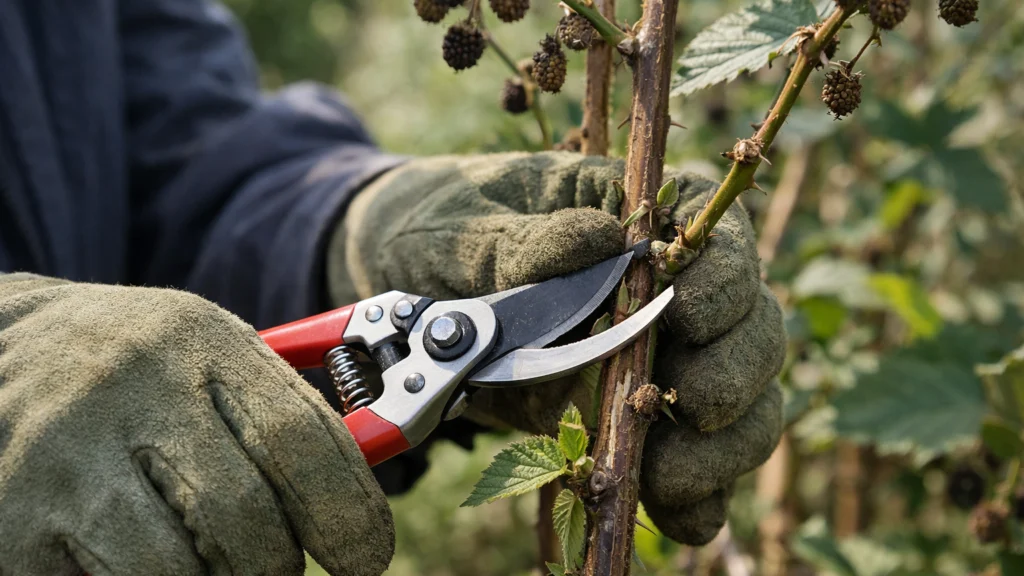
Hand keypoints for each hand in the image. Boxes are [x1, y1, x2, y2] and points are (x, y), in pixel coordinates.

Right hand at [0, 275, 392, 575]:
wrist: (6, 347)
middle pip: (242, 516)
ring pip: (177, 570)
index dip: (347, 511)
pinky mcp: (15, 521)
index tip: (366, 555)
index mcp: (198, 342)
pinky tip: (137, 554)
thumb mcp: (215, 360)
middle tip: (277, 565)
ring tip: (210, 560)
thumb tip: (355, 505)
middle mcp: (128, 389)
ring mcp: (62, 456)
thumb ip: (285, 419)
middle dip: (278, 563)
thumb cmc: (137, 367)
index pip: (299, 438)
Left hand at [330, 151, 785, 544]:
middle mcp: (659, 291)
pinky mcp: (625, 419)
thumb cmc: (436, 232)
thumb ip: (526, 241)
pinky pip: (685, 459)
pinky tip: (678, 514)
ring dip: (721, 446)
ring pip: (735, 402)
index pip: (714, 234)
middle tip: (697, 404)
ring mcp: (650, 359)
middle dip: (732, 371)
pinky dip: (694, 495)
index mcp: (632, 217)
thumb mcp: (463, 228)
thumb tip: (600, 239)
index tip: (690, 310)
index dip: (724, 274)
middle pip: (748, 326)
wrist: (391, 288)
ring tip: (673, 476)